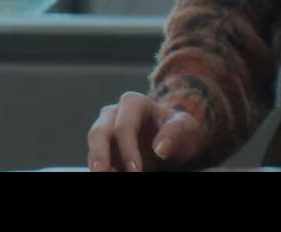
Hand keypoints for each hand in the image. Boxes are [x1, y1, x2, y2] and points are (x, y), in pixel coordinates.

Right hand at [87, 92, 203, 171]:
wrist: (174, 140)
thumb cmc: (179, 130)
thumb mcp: (186, 127)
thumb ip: (175, 132)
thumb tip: (160, 149)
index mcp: (134, 103)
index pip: (125, 125)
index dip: (127, 149)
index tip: (135, 170)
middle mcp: (114, 114)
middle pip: (99, 132)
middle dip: (100, 155)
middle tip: (103, 173)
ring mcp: (106, 130)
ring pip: (94, 145)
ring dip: (98, 163)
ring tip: (104, 177)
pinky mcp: (104, 148)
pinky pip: (97, 158)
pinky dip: (102, 168)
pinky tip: (110, 175)